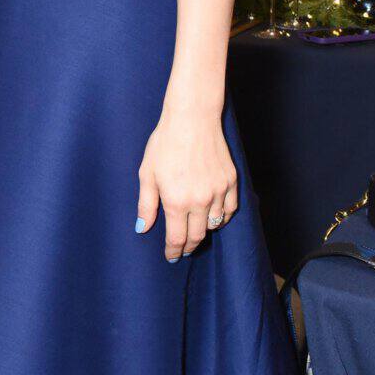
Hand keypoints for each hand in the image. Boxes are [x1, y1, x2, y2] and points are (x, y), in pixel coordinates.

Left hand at [136, 108, 237, 261]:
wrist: (192, 118)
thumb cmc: (165, 143)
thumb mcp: (147, 173)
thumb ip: (146, 204)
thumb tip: (142, 228)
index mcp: (176, 201)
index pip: (177, 238)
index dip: (174, 251)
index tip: (171, 256)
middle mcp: (200, 200)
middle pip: (197, 236)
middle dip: (189, 246)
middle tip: (183, 250)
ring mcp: (218, 191)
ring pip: (215, 224)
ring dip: (204, 230)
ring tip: (196, 230)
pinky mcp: (232, 181)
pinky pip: (231, 209)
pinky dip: (223, 217)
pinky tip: (214, 216)